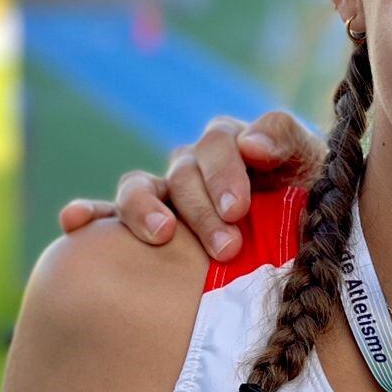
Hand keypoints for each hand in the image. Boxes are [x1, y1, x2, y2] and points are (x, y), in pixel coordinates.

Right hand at [57, 111, 323, 259]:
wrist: (310, 251)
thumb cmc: (315, 205)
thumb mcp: (317, 169)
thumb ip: (287, 140)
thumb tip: (249, 141)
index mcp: (238, 145)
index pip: (222, 141)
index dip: (227, 171)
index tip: (238, 208)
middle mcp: (198, 165)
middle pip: (185, 171)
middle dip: (204, 208)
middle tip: (226, 246)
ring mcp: (170, 195)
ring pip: (142, 186)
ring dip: (147, 209)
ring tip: (162, 234)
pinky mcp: (150, 224)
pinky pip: (108, 214)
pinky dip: (89, 213)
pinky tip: (74, 222)